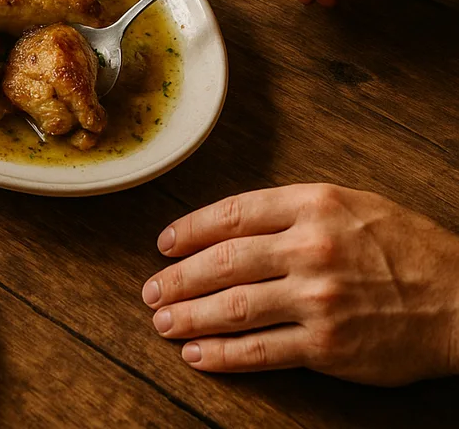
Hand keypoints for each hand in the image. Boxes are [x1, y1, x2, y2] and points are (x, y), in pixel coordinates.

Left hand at [142, 184, 458, 385]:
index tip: (165, 244)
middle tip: (151, 290)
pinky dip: (222, 355)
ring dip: (188, 317)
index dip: (189, 231)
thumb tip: (231, 225)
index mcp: (314, 206)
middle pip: (222, 263)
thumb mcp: (354, 206)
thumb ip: (294, 211)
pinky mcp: (327, 345)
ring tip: (163, 322)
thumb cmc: (409, 250)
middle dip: (176, 279)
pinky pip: (260, 351)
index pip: (232, 214)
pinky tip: (198, 354)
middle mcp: (310, 248)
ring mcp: (317, 299)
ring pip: (231, 307)